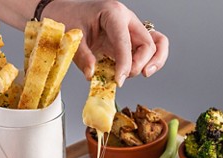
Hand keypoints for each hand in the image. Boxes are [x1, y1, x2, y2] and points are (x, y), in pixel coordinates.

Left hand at [42, 0, 168, 85]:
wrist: (66, 13)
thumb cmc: (69, 18)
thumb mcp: (72, 37)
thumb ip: (82, 56)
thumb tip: (92, 75)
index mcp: (113, 13)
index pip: (125, 40)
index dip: (125, 63)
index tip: (119, 79)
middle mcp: (127, 19)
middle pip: (148, 42)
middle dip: (140, 63)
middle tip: (125, 76)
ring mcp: (131, 29)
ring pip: (156, 44)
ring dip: (154, 61)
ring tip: (143, 73)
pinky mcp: (130, 39)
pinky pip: (149, 49)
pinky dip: (150, 61)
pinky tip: (141, 71)